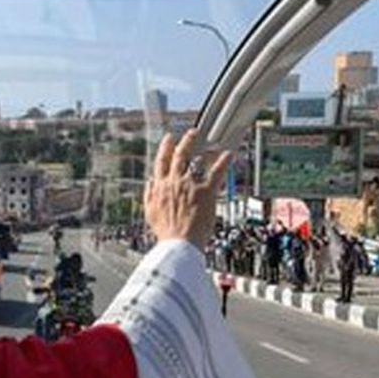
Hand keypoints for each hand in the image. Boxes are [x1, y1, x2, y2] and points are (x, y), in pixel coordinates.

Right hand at [145, 130, 230, 251]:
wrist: (179, 244)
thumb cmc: (166, 233)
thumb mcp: (150, 213)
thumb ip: (149, 195)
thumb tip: (150, 183)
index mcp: (160, 187)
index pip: (161, 162)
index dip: (165, 148)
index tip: (169, 139)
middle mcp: (174, 182)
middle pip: (179, 155)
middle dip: (185, 141)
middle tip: (191, 133)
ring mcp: (190, 186)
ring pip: (196, 160)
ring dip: (202, 149)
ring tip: (208, 143)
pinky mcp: (206, 192)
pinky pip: (216, 172)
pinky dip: (223, 162)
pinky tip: (229, 154)